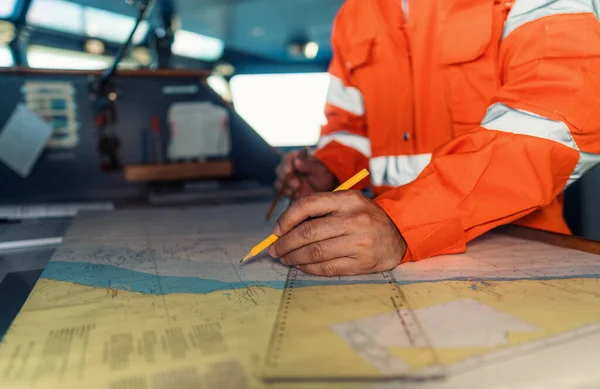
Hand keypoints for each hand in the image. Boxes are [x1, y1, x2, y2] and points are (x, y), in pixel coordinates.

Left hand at [268, 191, 406, 275]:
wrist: (400, 234)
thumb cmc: (366, 217)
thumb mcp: (348, 203)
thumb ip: (321, 210)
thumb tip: (285, 227)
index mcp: (347, 200)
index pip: (307, 205)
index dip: (286, 219)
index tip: (276, 231)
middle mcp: (353, 219)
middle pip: (308, 232)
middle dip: (285, 243)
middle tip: (275, 249)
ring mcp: (359, 242)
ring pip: (315, 252)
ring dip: (294, 257)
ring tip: (285, 259)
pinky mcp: (362, 262)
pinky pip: (327, 268)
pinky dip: (309, 268)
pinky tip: (301, 266)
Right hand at [274, 150, 337, 199]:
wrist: (327, 187)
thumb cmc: (324, 174)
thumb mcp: (319, 169)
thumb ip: (308, 165)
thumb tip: (296, 161)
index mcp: (296, 157)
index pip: (286, 158)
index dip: (286, 165)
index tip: (289, 171)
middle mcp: (289, 167)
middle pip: (279, 171)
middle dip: (286, 179)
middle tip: (297, 185)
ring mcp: (287, 179)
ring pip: (279, 182)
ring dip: (286, 188)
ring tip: (298, 192)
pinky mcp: (287, 189)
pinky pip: (283, 192)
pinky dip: (289, 194)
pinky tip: (298, 196)